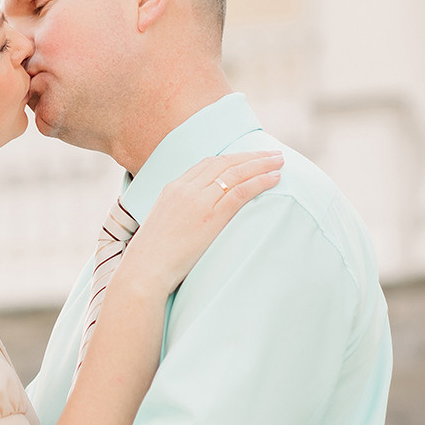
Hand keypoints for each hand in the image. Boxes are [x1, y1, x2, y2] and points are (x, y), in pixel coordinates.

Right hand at [117, 150, 283, 294]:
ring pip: (236, 172)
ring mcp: (198, 200)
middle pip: (224, 162)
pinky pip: (241, 191)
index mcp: (172, 188)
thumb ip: (179, 213)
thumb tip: (195, 219)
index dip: (232, 158)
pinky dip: (260, 182)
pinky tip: (274, 179)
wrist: (144, 270)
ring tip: (280, 162)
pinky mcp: (211, 215)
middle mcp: (185, 188)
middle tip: (272, 154)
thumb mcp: (163, 224)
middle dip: (251, 156)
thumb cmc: (152, 257)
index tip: (248, 158)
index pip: (207, 163)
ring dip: (261, 164)